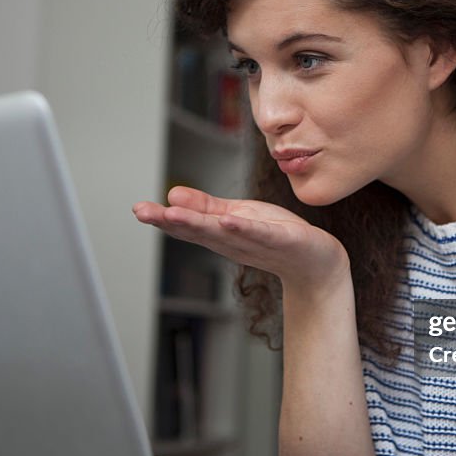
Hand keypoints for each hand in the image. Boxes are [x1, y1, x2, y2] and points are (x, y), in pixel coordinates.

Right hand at [133, 186, 347, 288]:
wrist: (317, 261)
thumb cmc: (277, 236)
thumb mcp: (237, 216)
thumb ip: (206, 207)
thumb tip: (172, 195)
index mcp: (222, 235)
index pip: (188, 226)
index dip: (163, 218)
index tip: (138, 210)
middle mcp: (235, 242)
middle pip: (200, 231)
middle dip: (172, 222)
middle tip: (145, 212)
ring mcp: (258, 243)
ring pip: (225, 233)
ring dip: (199, 224)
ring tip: (174, 214)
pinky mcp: (284, 240)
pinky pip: (262, 234)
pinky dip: (245, 229)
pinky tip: (228, 220)